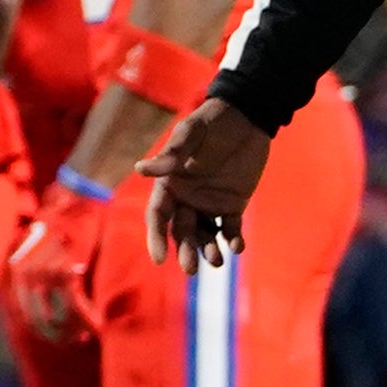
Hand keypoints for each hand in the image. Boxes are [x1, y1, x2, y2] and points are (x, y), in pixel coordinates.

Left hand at [10, 188, 115, 345]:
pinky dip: (87, 319)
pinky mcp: (66, 271)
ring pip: (59, 316)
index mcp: (17, 269)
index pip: (26, 312)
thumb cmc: (66, 222)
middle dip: (58, 334)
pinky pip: (76, 306)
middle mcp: (25, 273)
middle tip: (76, 340)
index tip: (61, 337)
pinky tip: (97, 326)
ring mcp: (44, 273)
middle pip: (39, 319)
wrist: (79, 196)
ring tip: (88, 334)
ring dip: (75, 329)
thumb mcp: (42, 249)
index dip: (43, 329)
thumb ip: (40, 274)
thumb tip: (47, 308)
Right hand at [135, 97, 268, 268]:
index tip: (159, 259)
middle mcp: (186, 198)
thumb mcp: (191, 134)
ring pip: (205, 234)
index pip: (158, 215)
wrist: (246, 117)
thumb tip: (139, 169)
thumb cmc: (212, 122)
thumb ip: (170, 155)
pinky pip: (230, 227)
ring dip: (209, 250)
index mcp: (170, 184)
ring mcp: (210, 203)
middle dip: (185, 251)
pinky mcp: (233, 204)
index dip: (156, 237)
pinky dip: (233, 239)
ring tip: (217, 262)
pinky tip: (237, 246)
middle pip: (181, 231)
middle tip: (192, 269)